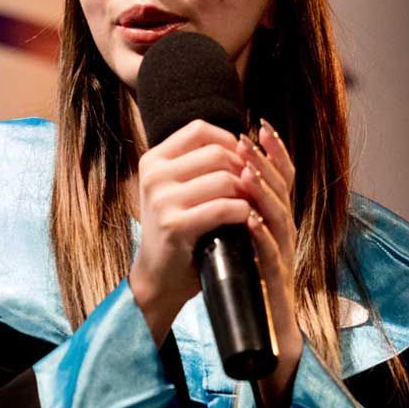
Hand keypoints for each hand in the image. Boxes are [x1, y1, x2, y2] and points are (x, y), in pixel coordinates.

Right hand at [129, 119, 249, 345]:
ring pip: (224, 179)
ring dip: (247, 193)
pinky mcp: (174, 225)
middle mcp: (153, 175)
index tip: (242, 159)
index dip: (228, 140)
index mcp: (153, 160)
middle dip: (243, 169)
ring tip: (253, 205)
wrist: (158, 278)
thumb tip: (246, 140)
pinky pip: (224, 208)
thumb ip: (200, 165)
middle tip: (255, 187)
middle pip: (216, 153)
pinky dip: (244, 213)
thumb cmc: (177, 230)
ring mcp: (161, 199)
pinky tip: (248, 221)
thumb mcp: (179, 189)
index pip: (199, 130)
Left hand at [236, 119, 303, 407]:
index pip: (280, 180)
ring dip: (264, 192)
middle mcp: (286, 237)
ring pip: (280, 219)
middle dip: (268, 161)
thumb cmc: (252, 289)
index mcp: (277, 225)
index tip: (258, 124)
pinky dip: (261, 236)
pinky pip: (270, 257)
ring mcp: (284, 260)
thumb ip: (239, 216)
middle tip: (251, 136)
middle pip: (284, 192)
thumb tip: (223, 184)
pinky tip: (249, 220)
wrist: (267, 341)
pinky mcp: (276, 285)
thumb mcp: (243, 244)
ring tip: (246, 170)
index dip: (273, 151)